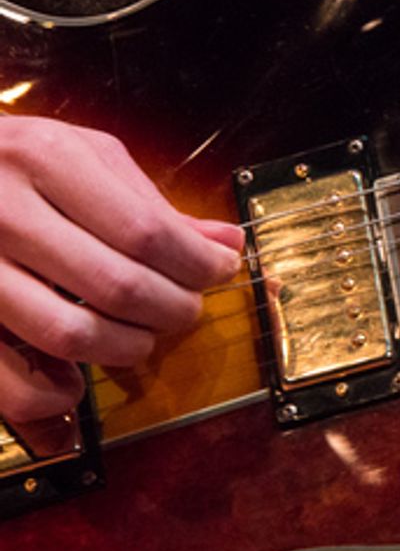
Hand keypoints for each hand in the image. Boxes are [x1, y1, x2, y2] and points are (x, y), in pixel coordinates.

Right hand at [0, 116, 243, 421]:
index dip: (198, 264)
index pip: (147, 232)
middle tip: (184, 308)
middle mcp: (2, 210)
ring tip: (140, 336)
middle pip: (120, 285)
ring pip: (72, 333)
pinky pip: (10, 383)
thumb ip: (150, 202)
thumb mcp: (81, 154)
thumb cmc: (10, 162)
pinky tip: (72, 383)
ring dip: (127, 348)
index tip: (220, 271)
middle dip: (174, 308)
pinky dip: (53, 396)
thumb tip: (226, 243)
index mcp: (44, 158)